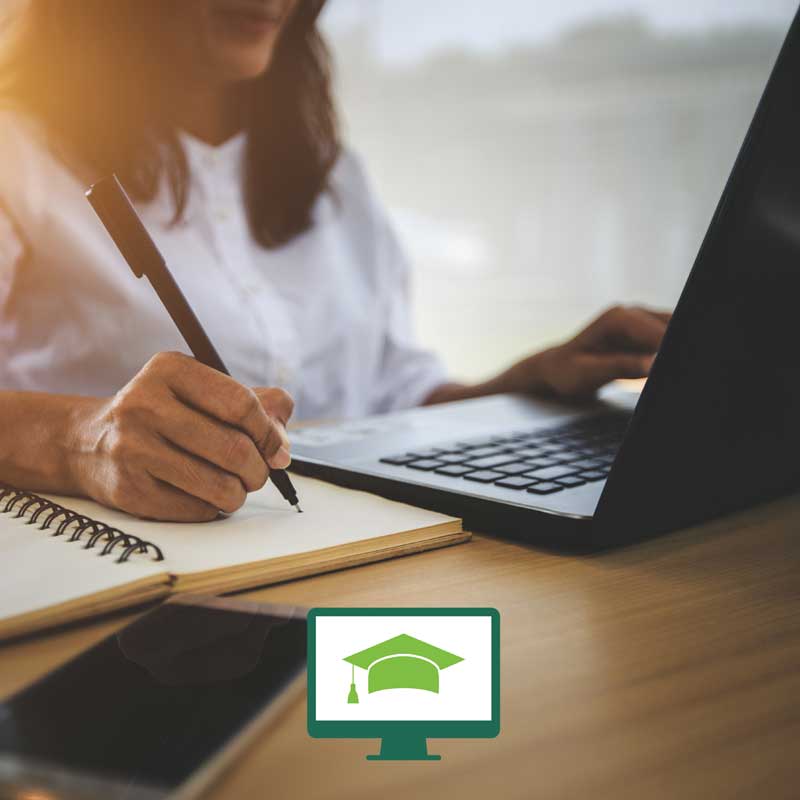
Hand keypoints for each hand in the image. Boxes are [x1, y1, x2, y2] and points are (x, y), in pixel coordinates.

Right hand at [69, 352, 293, 520]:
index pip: (241, 404)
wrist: (89, 443)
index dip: (269, 432)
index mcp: (169, 370)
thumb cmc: (166, 414)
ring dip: (240, 493)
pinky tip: (202, 494)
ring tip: (235, 486)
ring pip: (220, 486)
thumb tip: (283, 446)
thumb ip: (257, 405)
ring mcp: (132, 448)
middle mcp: (144, 404)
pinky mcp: (129, 489)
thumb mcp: (203, 392)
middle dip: (259, 469)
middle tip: (258, 473)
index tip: (277, 449)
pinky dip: (212, 507)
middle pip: (234, 448)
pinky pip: (197, 509)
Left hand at [510, 305, 670, 398]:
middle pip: (669, 326)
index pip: (658, 333)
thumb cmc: (567, 372)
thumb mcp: (588, 373)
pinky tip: (650, 367)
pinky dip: (663, 351)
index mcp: (617, 318)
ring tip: (649, 371)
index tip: (658, 365)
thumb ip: (619, 367)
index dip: (666, 347)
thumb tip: (651, 364)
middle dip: (668, 347)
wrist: (558, 369)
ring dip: (666, 349)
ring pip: (670, 329)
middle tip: (653, 370)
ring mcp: (640, 322)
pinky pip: (666, 339)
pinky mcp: (646, 335)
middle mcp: (632, 313)